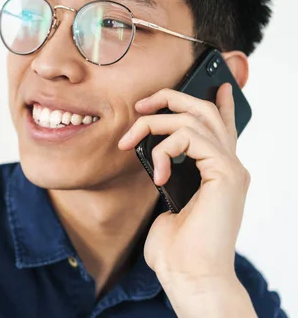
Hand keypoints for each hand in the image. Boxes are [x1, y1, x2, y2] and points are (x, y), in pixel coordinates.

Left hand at [118, 84, 254, 316]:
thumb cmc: (176, 247)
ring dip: (154, 123)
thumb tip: (156, 159)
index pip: (222, 128)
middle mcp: (229, 166)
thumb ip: (169, 175)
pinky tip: (158, 174)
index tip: (218, 86)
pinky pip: (190, 137)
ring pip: (195, 117)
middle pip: (205, 110)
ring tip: (129, 141)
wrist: (189, 275)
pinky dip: (165, 150)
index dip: (221, 103)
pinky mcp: (226, 173)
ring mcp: (230, 168)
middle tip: (140, 105)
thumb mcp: (167, 201)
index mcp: (217, 172)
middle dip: (171, 98)